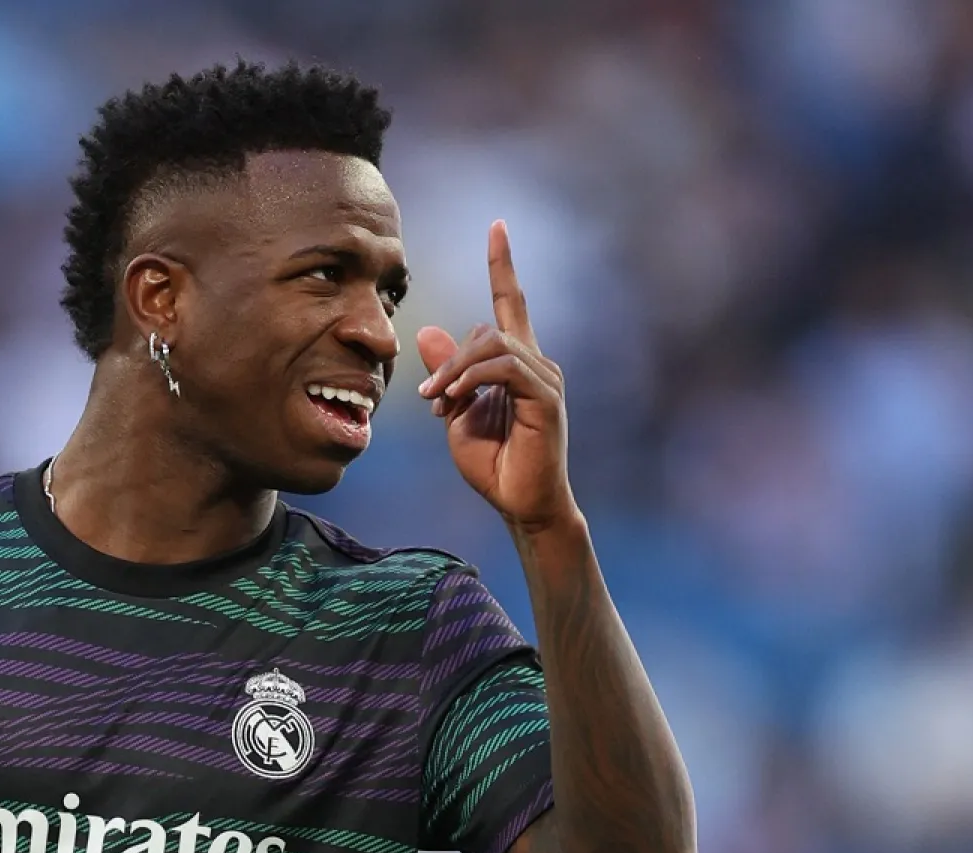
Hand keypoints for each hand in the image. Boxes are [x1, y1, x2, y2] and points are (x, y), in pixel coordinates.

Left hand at [417, 221, 576, 531]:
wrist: (520, 506)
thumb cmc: (493, 465)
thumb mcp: (455, 412)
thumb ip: (445, 373)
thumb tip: (427, 331)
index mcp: (516, 364)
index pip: (511, 302)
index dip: (503, 264)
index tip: (497, 226)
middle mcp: (537, 363)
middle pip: (488, 328)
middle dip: (451, 359)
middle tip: (427, 397)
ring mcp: (545, 379)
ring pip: (494, 345)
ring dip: (456, 371)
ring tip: (436, 402)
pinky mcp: (545, 398)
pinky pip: (504, 368)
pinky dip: (472, 380)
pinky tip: (454, 401)